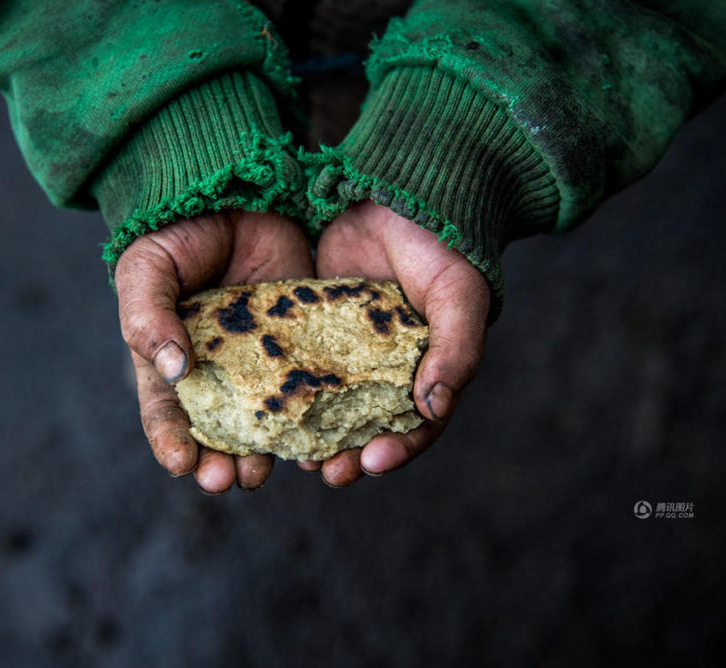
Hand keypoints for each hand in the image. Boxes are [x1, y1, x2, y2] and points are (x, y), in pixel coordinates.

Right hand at [115, 210, 313, 492]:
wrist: (238, 192)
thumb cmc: (179, 232)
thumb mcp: (147, 269)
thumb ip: (147, 316)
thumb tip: (171, 370)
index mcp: (171, 361)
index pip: (167, 414)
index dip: (172, 442)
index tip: (182, 464)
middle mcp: (218, 372)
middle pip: (218, 431)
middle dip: (220, 461)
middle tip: (228, 479)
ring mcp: (263, 362)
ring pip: (265, 421)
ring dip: (264, 452)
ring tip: (264, 471)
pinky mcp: (303, 344)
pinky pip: (307, 388)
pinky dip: (312, 418)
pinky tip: (315, 438)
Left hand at [308, 200, 489, 486]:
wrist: (401, 190)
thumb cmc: (444, 246)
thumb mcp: (459, 296)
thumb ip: (456, 351)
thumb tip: (434, 409)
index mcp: (429, 368)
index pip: (416, 424)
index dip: (397, 449)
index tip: (370, 463)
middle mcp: (387, 367)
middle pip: (368, 424)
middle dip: (348, 454)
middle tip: (325, 474)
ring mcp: (348, 348)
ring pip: (329, 402)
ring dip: (312, 432)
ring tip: (292, 456)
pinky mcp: (313, 323)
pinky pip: (298, 363)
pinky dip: (285, 388)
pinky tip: (266, 406)